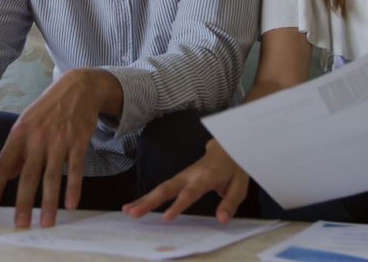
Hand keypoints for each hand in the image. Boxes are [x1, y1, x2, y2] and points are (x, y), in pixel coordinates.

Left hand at [0, 68, 119, 227]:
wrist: (78, 87)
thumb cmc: (49, 108)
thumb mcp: (27, 123)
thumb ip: (18, 150)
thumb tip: (10, 175)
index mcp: (19, 133)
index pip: (2, 164)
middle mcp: (37, 138)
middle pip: (27, 176)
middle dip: (23, 203)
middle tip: (20, 225)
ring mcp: (58, 140)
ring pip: (51, 177)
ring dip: (49, 203)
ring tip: (47, 223)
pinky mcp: (78, 142)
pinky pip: (75, 170)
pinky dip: (73, 188)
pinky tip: (70, 205)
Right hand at [122, 139, 248, 223]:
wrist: (228, 147)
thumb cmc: (234, 167)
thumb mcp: (240, 185)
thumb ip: (230, 203)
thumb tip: (221, 220)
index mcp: (206, 176)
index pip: (191, 192)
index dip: (178, 205)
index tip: (165, 217)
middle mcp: (191, 174)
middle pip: (168, 187)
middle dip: (150, 201)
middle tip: (133, 213)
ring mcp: (183, 175)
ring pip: (161, 187)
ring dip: (144, 199)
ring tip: (128, 211)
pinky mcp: (179, 178)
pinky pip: (163, 188)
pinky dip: (148, 197)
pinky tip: (135, 206)